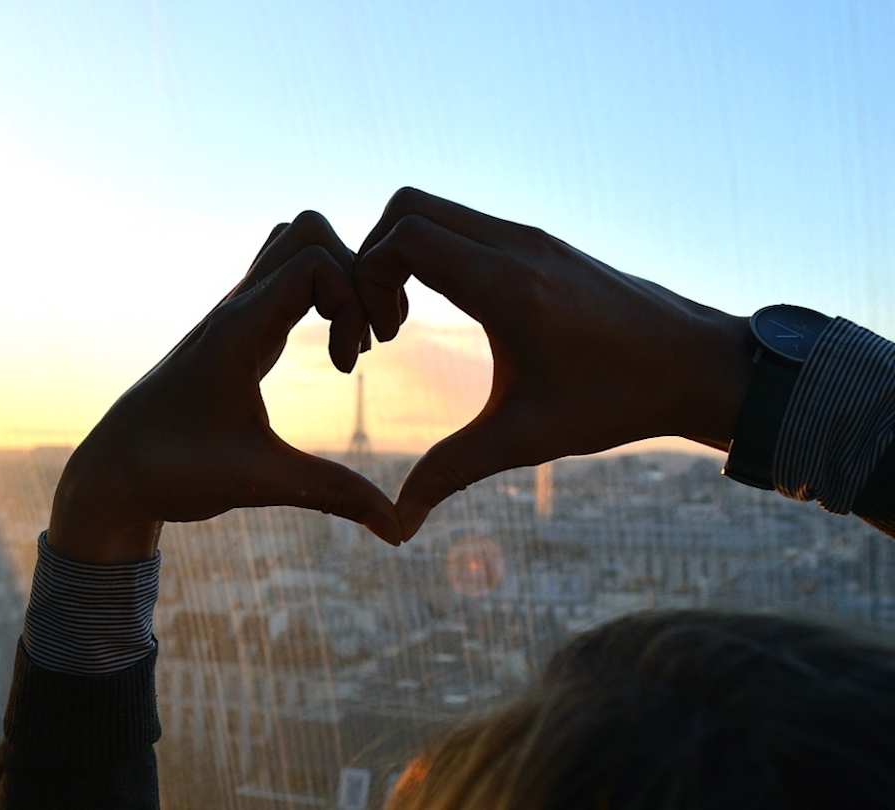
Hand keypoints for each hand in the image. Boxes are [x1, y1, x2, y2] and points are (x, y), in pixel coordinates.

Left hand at [49, 212, 403, 562]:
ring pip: (293, 248)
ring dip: (337, 280)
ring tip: (351, 344)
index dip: (352, 300)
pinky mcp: (237, 334)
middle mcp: (234, 309)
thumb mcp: (259, 482)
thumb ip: (333, 495)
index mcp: (237, 329)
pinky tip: (333, 356)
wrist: (113, 475)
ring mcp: (234, 316)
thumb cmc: (174, 473)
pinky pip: (286, 281)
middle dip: (355, 274)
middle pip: (307, 232)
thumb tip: (399, 529)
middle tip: (367, 340)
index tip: (351, 365)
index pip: (314, 260)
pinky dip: (322, 299)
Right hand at [353, 188, 752, 538]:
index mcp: (509, 286)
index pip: (407, 235)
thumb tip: (397, 526)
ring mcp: (531, 237)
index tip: (381, 339)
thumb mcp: (526, 439)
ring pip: (435, 211)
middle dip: (373, 258)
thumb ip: (451, 472)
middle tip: (382, 324)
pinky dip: (434, 254)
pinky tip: (445, 312)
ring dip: (402, 255)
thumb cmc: (617, 402)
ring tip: (404, 322)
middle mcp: (518, 246)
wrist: (700, 366)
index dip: (368, 278)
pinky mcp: (541, 242)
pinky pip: (464, 225)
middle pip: (409, 207)